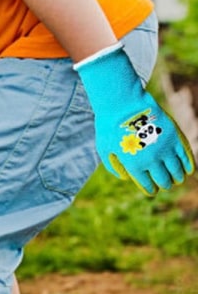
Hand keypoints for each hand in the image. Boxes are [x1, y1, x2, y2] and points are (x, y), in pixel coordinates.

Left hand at [75, 44, 194, 195]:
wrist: (122, 103)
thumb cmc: (109, 126)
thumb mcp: (104, 149)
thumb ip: (114, 166)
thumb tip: (126, 178)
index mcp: (134, 165)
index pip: (147, 185)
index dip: (151, 189)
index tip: (153, 190)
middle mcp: (151, 159)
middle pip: (164, 179)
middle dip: (165, 184)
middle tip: (166, 184)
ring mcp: (164, 147)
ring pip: (177, 169)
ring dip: (177, 176)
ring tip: (177, 179)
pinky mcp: (174, 135)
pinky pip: (186, 154)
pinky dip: (189, 164)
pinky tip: (189, 170)